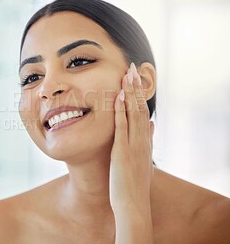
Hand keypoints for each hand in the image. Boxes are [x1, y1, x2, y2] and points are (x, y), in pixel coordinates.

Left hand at [109, 63, 153, 242]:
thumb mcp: (143, 159)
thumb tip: (153, 124)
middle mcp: (141, 140)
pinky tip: (117, 97)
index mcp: (145, 140)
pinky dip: (120, 111)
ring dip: (129, 93)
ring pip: (133, 113)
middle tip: (132, 67)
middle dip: (135, 87)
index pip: (144, 112)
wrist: (133, 204)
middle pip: (140, 107)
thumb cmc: (134, 183)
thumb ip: (148, 140)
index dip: (139, 94)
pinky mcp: (123, 151)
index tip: (135, 78)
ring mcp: (133, 145)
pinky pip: (122, 127)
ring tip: (127, 74)